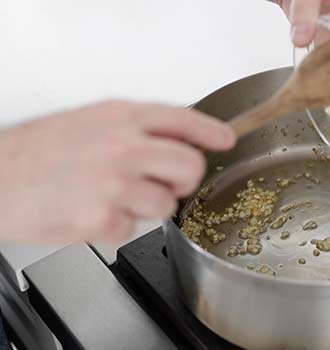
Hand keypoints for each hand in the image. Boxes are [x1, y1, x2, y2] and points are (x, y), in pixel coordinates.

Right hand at [0, 100, 235, 242]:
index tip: (225, 140)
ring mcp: (115, 184)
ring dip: (146, 207)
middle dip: (184, 181)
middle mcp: (123, 146)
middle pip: (190, 167)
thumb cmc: (34, 152)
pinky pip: (133, 229)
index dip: (211, 131)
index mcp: (120, 117)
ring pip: (167, 205)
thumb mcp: (89, 121)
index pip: (183, 119)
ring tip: (111, 197)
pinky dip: (115, 226)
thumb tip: (176, 140)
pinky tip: (90, 211)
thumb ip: (135, 128)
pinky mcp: (103, 219)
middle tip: (166, 183)